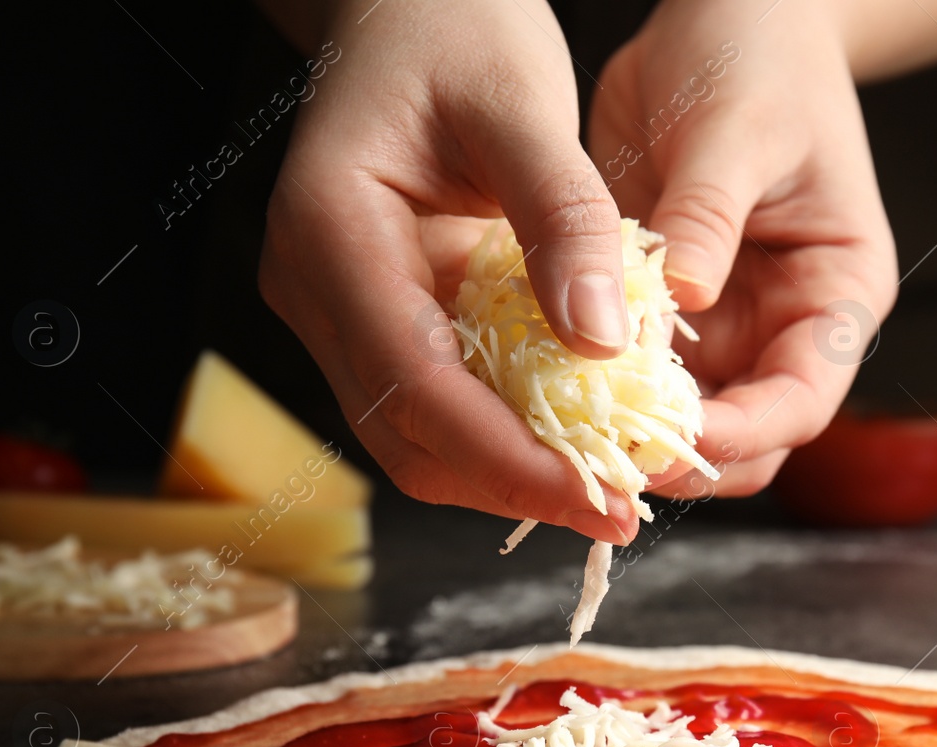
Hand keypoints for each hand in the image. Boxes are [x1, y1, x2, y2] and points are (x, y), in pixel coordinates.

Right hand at [259, 0, 642, 543]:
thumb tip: (604, 341)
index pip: (413, 383)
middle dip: (513, 485)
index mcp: (331, 230)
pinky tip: (574, 436)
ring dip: (508, 473)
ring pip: (413, 436)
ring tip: (609, 483)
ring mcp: (337, 310)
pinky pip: (434, 401)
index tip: (600, 496)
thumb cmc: (455, 27)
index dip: (506, 459)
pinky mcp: (374, 318)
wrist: (406, 7)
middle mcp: (315, 288)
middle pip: (404, 434)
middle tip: (621, 507)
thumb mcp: (521, 102)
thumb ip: (564, 218)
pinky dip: (503, 432)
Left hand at [589, 0, 898, 496]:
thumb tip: (682, 296)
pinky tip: (545, 387)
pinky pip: (630, 376)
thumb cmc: (759, 58)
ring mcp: (722, 327)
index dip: (744, 432)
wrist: (727, 16)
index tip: (676, 435)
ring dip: (633, 434)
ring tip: (568, 432)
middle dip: (683, 456)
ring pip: (684, 423)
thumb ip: (710, 213)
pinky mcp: (664, 313)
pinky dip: (596, 390)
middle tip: (604, 453)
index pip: (802, 400)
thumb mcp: (738, 127)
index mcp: (836, 295)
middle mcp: (782, 327)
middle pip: (747, 440)